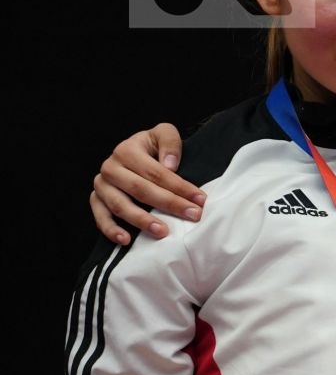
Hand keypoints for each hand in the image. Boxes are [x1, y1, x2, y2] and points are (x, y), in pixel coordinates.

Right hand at [90, 124, 201, 243]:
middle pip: (140, 189)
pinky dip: (110, 230)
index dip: (179, 186)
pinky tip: (126, 240)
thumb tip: (170, 165)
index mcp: (126, 150)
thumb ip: (170, 142)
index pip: (156, 172)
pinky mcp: (96, 199)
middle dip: (169, 204)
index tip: (200, 200)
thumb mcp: (163, 134)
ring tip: (163, 231)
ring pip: (120, 205)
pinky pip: (100, 217)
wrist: (134, 153)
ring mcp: (101, 185)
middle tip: (192, 216)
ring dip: (141, 220)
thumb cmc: (153, 147)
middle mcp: (110, 167)